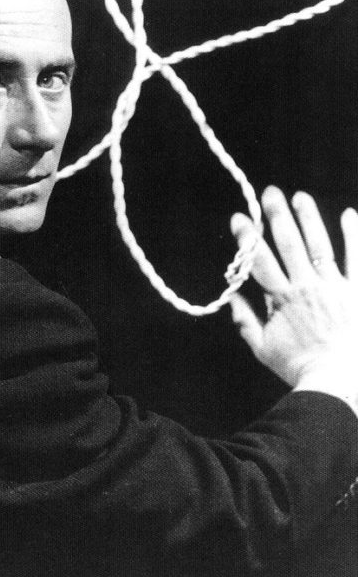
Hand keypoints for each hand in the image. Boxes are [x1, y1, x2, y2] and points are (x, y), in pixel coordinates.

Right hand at [230, 186, 357, 415]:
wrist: (338, 383)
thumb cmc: (299, 368)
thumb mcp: (264, 349)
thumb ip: (245, 322)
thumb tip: (231, 299)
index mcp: (283, 300)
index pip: (261, 261)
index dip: (248, 237)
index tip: (239, 218)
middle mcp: (307, 287)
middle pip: (289, 245)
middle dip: (277, 216)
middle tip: (269, 192)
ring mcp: (334, 287)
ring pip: (320, 245)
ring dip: (309, 218)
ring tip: (300, 196)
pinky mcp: (355, 291)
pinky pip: (356, 259)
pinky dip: (353, 237)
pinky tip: (349, 214)